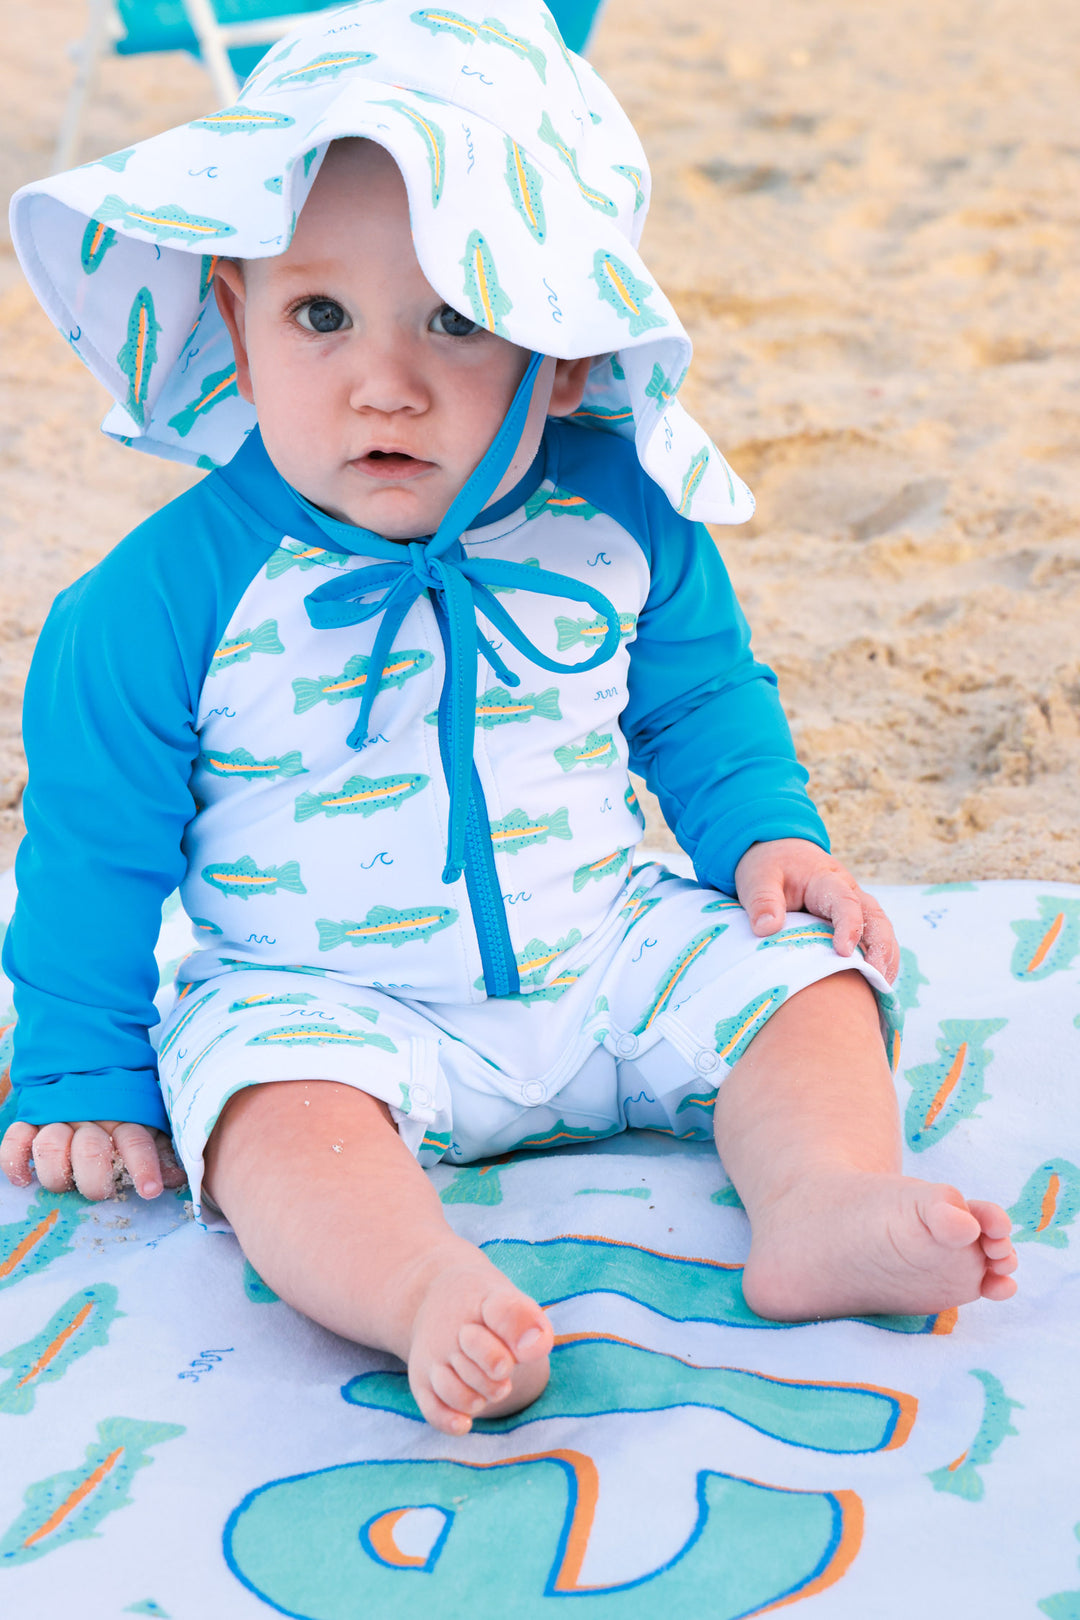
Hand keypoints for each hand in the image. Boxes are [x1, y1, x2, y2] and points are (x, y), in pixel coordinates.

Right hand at [0, 1119, 186, 1201]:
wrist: (85, 1064)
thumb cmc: (121, 1107)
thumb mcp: (148, 1123)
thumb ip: (162, 1152)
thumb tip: (177, 1179)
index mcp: (124, 1118)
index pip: (136, 1143)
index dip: (144, 1168)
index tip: (151, 1190)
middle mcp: (90, 1118)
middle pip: (90, 1151)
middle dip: (95, 1180)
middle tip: (100, 1190)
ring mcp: (57, 1118)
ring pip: (51, 1147)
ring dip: (56, 1173)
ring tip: (65, 1182)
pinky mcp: (30, 1120)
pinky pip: (14, 1140)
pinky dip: (14, 1162)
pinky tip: (23, 1179)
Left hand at [734, 838, 898, 981]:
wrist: (780, 856)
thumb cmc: (770, 867)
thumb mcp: (759, 877)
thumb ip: (762, 900)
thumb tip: (766, 928)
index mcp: (827, 880)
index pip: (846, 902)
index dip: (849, 926)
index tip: (843, 952)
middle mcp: (849, 893)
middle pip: (875, 917)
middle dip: (881, 946)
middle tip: (876, 976)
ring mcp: (854, 908)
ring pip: (881, 930)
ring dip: (886, 957)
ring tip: (882, 987)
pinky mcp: (852, 923)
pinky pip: (873, 941)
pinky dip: (878, 962)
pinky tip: (875, 986)